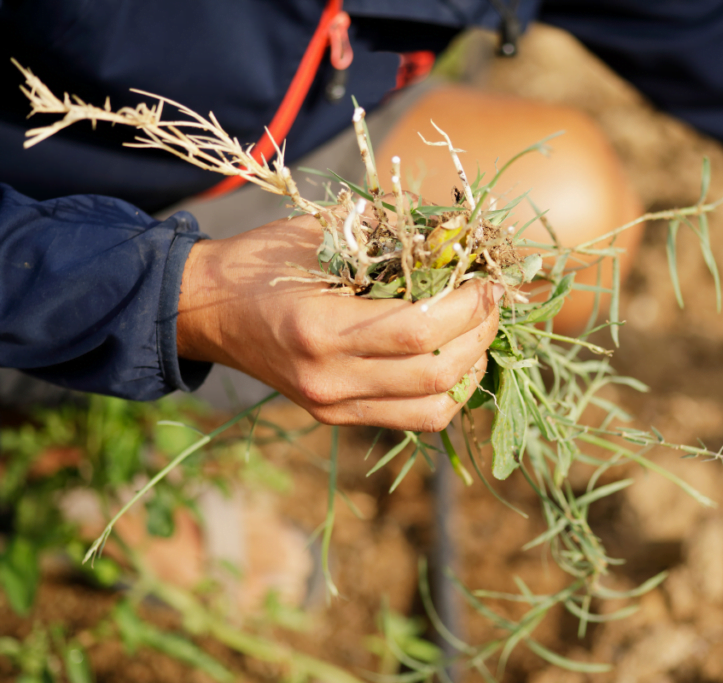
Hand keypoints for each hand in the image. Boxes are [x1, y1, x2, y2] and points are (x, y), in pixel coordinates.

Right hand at [176, 212, 499, 430]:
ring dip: (472, 371)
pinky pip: (412, 418)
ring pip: (432, 410)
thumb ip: (387, 236)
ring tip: (479, 333)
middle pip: (436, 375)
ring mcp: (334, 406)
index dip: (468, 307)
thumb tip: (456, 234)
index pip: (420, 332)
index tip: (487, 281)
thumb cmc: (262, 262)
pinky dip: (446, 391)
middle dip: (480, 335)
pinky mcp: (338, 417)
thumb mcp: (318, 235)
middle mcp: (330, 379)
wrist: (206, 311)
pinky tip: (454, 357)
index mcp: (321, 328)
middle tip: (492, 302)